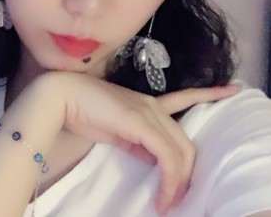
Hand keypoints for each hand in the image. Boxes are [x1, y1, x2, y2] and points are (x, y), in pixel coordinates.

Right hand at [45, 72, 239, 214]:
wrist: (63, 97)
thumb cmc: (85, 110)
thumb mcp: (117, 131)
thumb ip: (137, 141)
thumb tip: (153, 159)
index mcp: (148, 104)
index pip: (185, 99)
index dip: (209, 93)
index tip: (230, 89)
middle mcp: (153, 106)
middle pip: (185, 142)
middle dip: (186, 173)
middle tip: (176, 199)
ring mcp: (149, 113)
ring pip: (180, 150)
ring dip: (178, 181)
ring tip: (168, 203)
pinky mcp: (141, 123)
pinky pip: (166, 155)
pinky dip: (169, 178)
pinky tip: (163, 197)